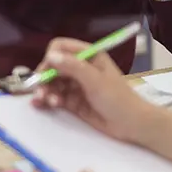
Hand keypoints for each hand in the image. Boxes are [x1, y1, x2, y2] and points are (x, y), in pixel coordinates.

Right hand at [32, 38, 156, 142]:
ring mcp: (76, 85)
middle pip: (53, 66)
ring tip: (44, 101)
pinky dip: (47, 99)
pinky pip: (55, 97)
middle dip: (44, 77)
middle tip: (40, 90)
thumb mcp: (95, 80)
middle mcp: (80, 68)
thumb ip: (73, 67)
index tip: (47, 71)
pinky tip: (42, 105)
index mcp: (89, 56)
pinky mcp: (73, 102)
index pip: (61, 47)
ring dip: (45, 90)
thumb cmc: (117, 98)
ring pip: (52, 83)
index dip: (51, 57)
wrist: (131, 124)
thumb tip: (50, 56)